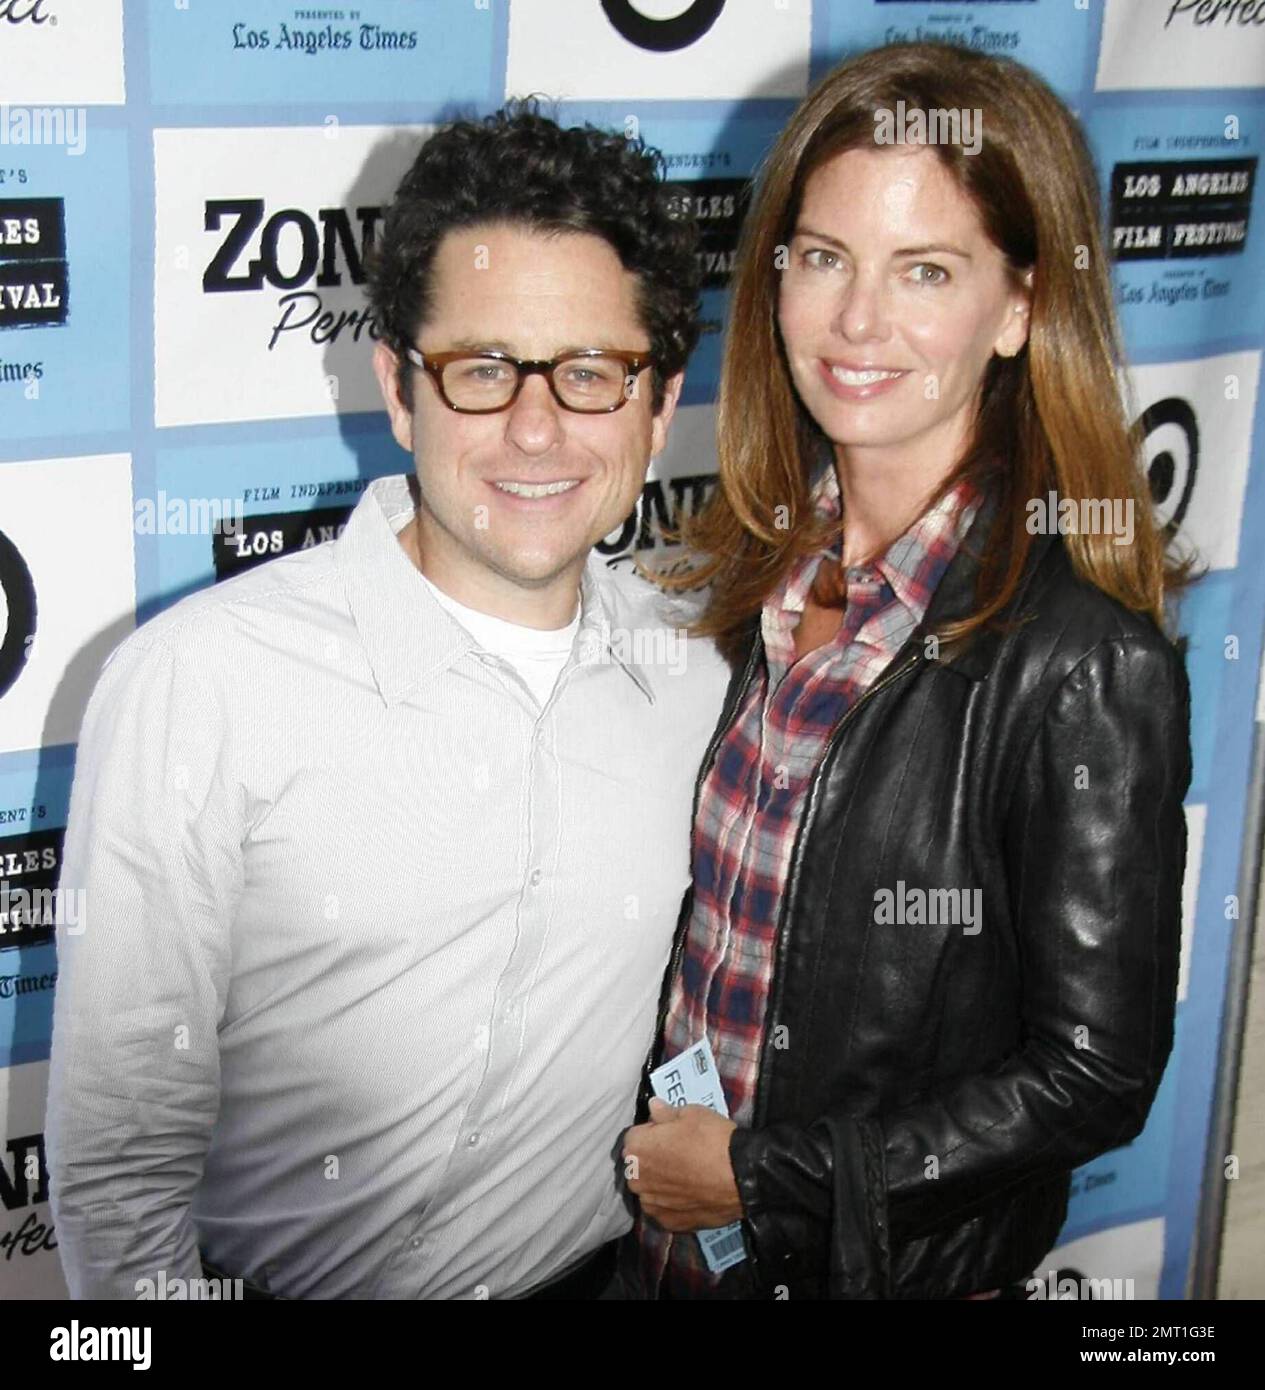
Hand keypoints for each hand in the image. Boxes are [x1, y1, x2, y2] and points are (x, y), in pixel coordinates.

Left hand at [622, 1099, 742, 1231]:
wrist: (741, 1175)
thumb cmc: (712, 1140)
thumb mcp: (690, 1113)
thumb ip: (665, 1113)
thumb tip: (654, 1107)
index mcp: (636, 1149)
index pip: (635, 1136)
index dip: (654, 1132)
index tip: (670, 1133)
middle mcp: (637, 1179)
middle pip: (639, 1165)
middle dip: (654, 1159)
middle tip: (680, 1153)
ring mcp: (652, 1205)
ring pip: (651, 1189)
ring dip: (662, 1182)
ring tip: (688, 1175)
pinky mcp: (669, 1223)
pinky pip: (665, 1209)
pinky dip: (673, 1203)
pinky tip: (691, 1193)